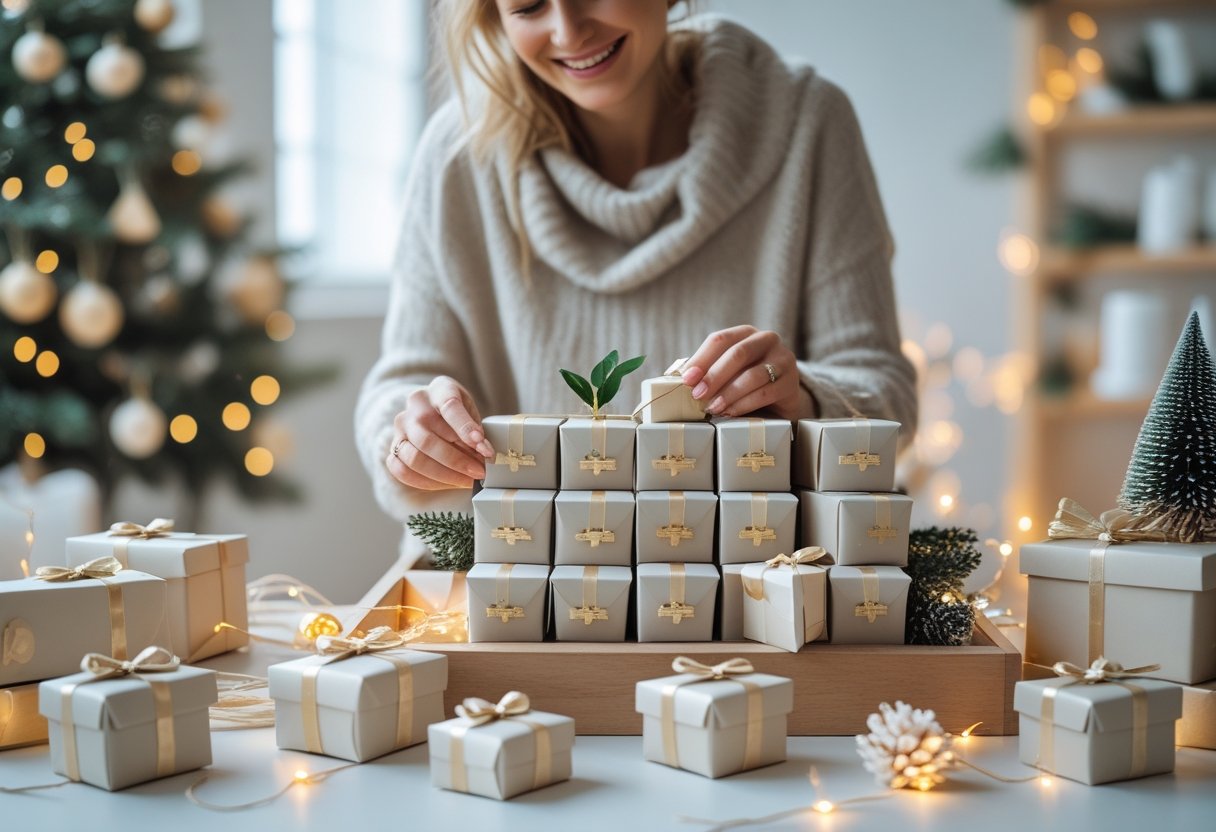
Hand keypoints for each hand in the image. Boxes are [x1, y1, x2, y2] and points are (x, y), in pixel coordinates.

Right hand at [385, 376, 495, 490]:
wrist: (431, 408)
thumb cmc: (456, 411)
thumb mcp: (471, 410)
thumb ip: (475, 429)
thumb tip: (484, 453)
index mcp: (439, 389)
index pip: (449, 406)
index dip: (466, 429)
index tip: (483, 447)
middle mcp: (415, 406)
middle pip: (429, 439)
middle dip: (458, 461)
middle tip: (479, 472)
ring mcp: (401, 426)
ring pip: (415, 458)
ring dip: (444, 475)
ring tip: (466, 480)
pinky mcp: (393, 447)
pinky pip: (402, 470)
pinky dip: (427, 482)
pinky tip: (447, 483)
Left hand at [681, 326, 801, 420]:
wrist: (780, 398)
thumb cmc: (745, 382)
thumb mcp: (726, 372)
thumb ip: (706, 371)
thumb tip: (676, 378)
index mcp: (745, 333)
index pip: (720, 339)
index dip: (701, 359)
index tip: (686, 379)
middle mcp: (766, 340)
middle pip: (738, 353)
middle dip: (714, 375)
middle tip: (697, 395)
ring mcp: (783, 359)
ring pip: (753, 375)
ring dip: (729, 393)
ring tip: (712, 408)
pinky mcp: (791, 382)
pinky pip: (766, 392)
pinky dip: (745, 404)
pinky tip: (730, 412)